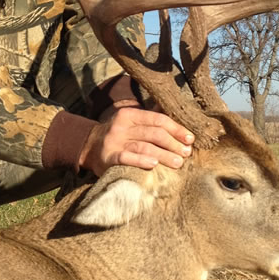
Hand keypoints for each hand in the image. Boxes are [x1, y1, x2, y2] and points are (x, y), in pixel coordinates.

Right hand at [78, 105, 193, 177]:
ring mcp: (114, 142)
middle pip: (153, 133)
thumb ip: (150, 119)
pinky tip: (153, 165)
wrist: (89, 147)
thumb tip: (179, 117)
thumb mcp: (131, 122)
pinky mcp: (108, 158)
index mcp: (129, 115)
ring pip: (143, 146)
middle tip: (186, 153)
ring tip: (178, 162)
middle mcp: (122, 126)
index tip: (190, 139)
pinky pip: (126, 158)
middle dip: (173, 144)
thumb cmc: (118, 136)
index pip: (158, 119)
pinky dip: (141, 161)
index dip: (176, 129)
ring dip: (163, 155)